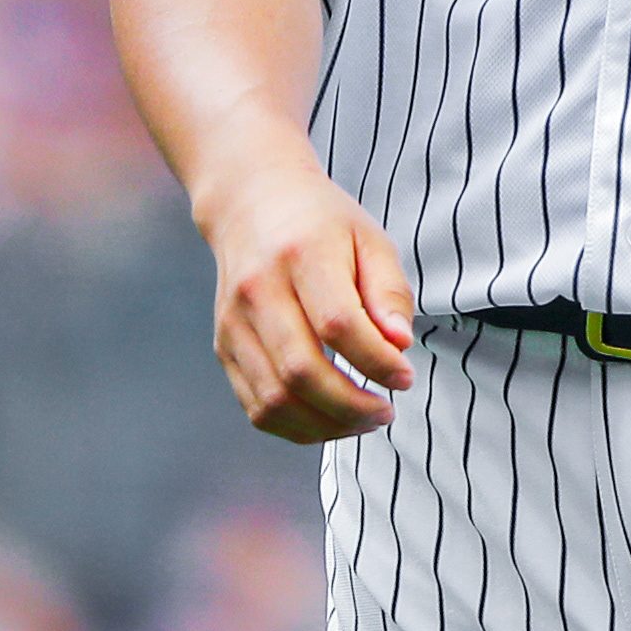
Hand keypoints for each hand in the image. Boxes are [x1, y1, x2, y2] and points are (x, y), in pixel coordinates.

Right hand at [200, 137, 415, 444]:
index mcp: (302, 253)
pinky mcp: (224, 347)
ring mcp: (235, 322)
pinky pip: (256, 406)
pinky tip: (330, 421)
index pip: (338, 323)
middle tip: (386, 412)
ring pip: (274, 399)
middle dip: (351, 406)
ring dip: (325, 426)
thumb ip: (388, 292)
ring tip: (363, 421)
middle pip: (301, 370)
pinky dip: (296, 427)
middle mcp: (259, 290)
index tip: (405, 376)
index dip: (375, 360)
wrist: (253, 204)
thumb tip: (399, 346)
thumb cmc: (322, 223)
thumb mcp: (369, 239)